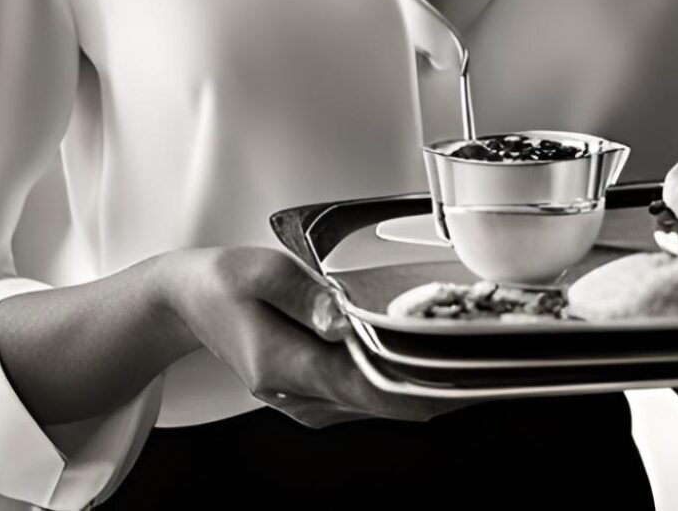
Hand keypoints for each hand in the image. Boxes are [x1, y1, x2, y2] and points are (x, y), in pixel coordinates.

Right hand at [156, 246, 447, 427]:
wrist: (190, 303)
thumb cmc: (225, 283)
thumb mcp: (263, 272)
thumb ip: (309, 296)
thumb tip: (344, 318)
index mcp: (283, 365)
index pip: (366, 388)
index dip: (419, 388)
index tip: (462, 380)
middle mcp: (297, 395)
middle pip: (381, 403)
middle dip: (434, 388)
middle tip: (487, 369)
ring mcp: (305, 403)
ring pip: (378, 406)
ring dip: (420, 387)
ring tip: (469, 362)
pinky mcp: (314, 398)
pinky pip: (366, 398)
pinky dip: (398, 384)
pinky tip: (429, 364)